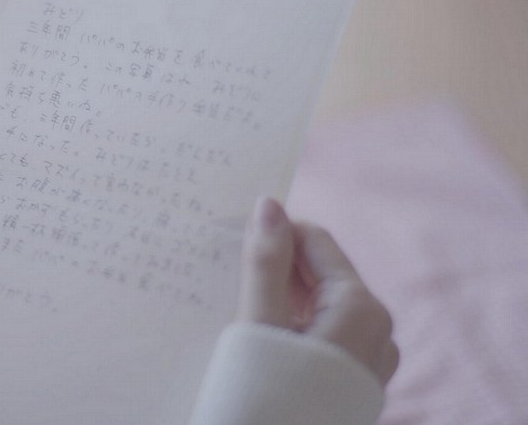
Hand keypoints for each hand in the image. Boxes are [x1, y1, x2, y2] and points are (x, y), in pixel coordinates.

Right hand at [238, 197, 398, 385]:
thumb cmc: (270, 400)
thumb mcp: (260, 327)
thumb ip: (266, 264)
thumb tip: (269, 205)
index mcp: (360, 308)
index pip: (314, 240)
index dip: (272, 232)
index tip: (230, 238)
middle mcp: (377, 329)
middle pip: (319, 273)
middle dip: (276, 268)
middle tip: (227, 276)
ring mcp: (371, 358)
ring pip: (320, 305)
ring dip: (282, 299)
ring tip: (240, 310)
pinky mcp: (356, 381)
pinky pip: (325, 335)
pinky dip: (295, 327)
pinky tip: (263, 340)